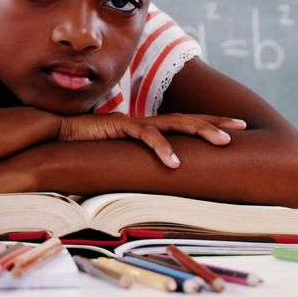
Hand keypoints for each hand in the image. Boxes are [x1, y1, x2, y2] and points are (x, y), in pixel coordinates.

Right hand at [57, 113, 246, 168]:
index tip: (234, 128)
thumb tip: (152, 177)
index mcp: (147, 126)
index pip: (184, 122)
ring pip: (176, 123)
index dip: (209, 123)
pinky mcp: (120, 126)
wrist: (56, 133)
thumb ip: (135, 159)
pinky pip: (148, 136)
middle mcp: (145, 121)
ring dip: (201, 131)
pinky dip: (163, 149)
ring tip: (223, 142)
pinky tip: (176, 162)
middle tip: (241, 128)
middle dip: (216, 122)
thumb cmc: (85, 146)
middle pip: (188, 119)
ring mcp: (134, 122)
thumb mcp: (118, 154)